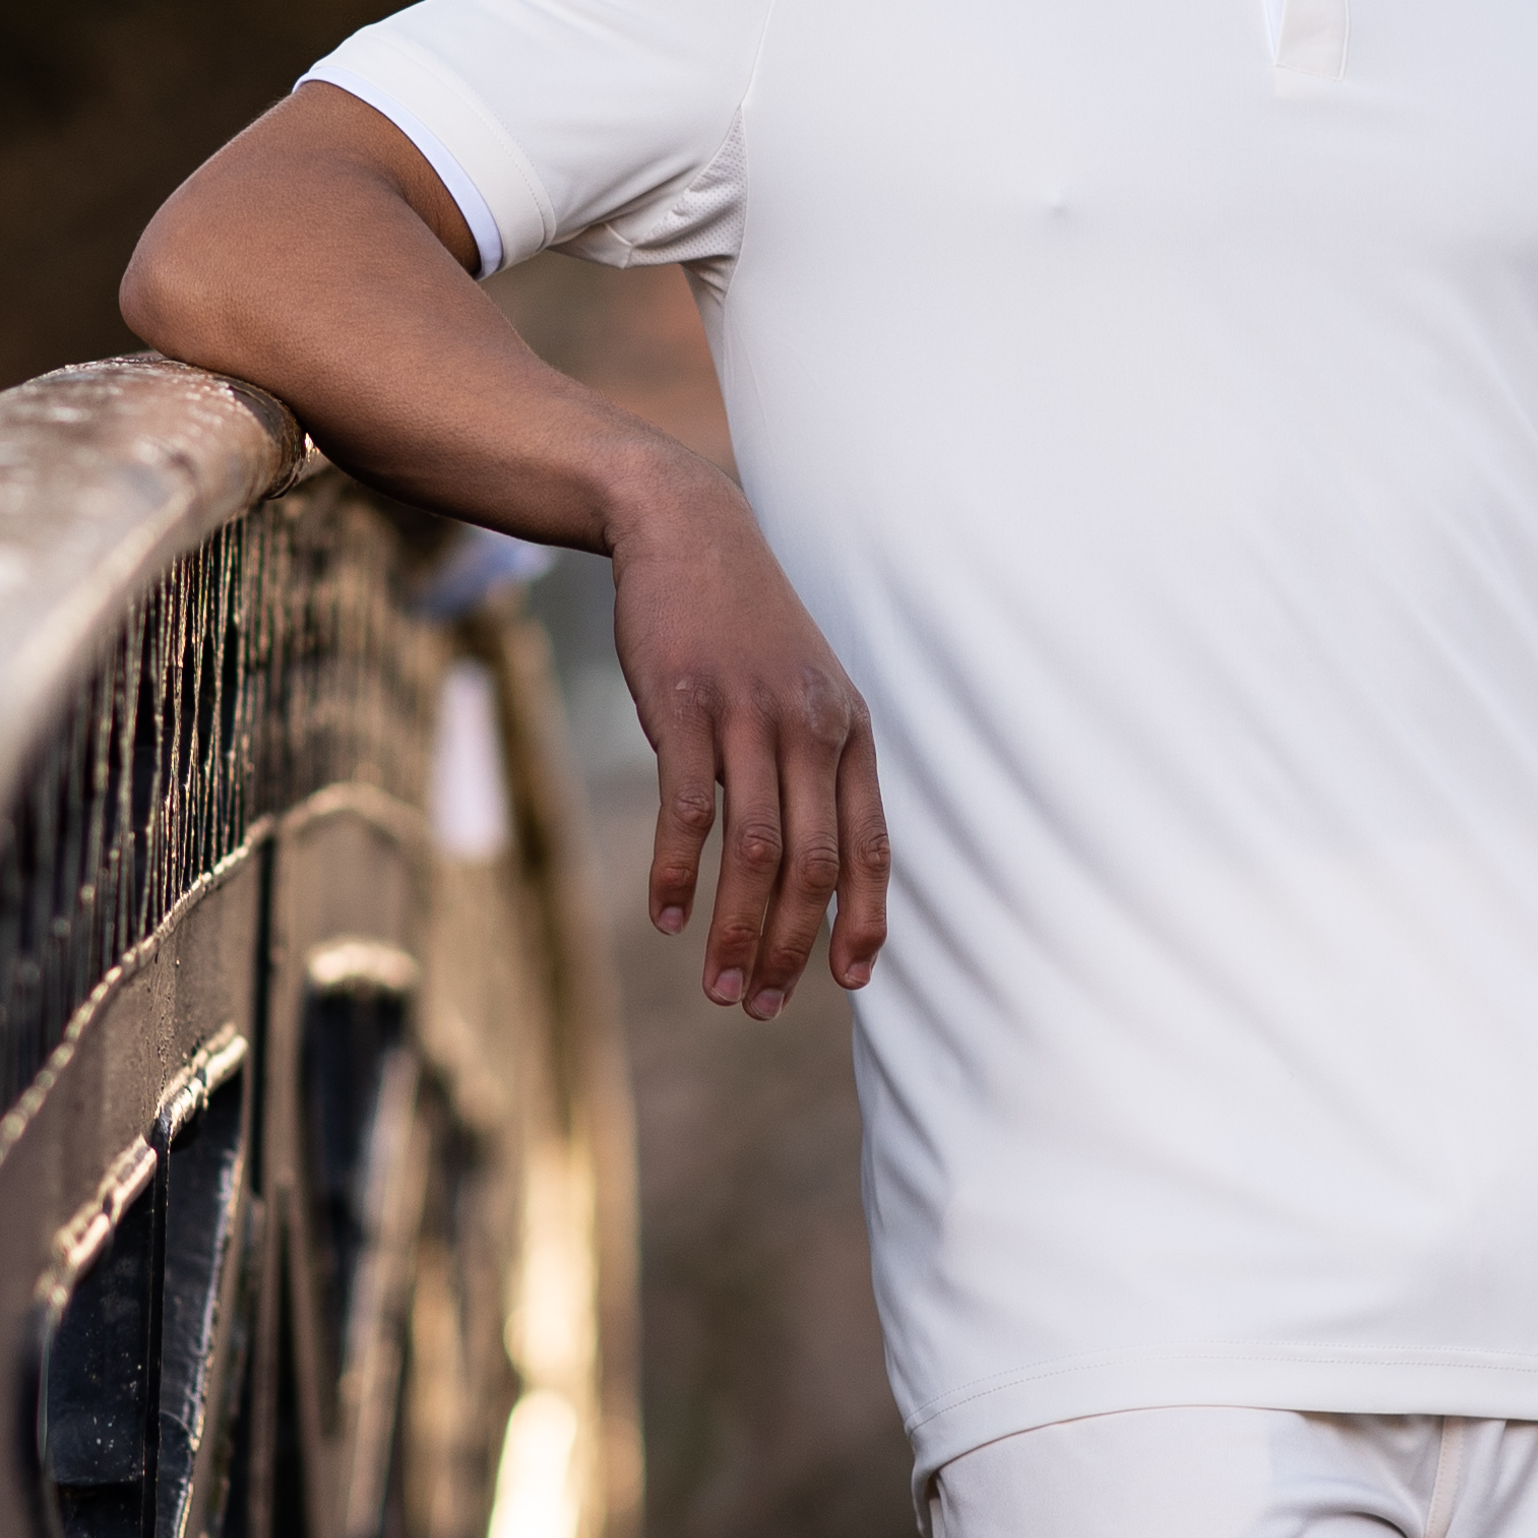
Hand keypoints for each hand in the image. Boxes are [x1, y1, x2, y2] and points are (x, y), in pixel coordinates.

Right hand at [607, 453, 889, 1018]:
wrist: (689, 532)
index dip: (863, 920)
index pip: (870, 845)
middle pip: (814, 863)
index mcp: (849, 733)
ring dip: (738, 929)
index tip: (848, 983)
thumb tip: (813, 864)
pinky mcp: (686, 705)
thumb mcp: (805, 690)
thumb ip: (813, 767)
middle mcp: (812, 728)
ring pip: (756, 848)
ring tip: (720, 985)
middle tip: (760, 1005)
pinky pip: (689, 806)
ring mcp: (750, 715)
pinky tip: (667, 915)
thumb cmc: (744, 629)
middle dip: (792, 947)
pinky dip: (677, 869)